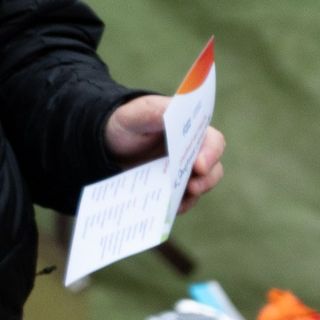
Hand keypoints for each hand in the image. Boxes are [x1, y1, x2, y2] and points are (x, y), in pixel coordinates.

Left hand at [103, 94, 226, 212]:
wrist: (106, 145)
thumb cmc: (126, 123)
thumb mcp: (136, 114)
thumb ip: (154, 111)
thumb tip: (173, 110)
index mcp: (191, 131)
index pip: (213, 141)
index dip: (211, 153)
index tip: (199, 164)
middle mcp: (192, 153)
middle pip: (212, 168)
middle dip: (206, 179)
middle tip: (192, 186)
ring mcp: (182, 173)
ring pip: (199, 187)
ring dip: (193, 195)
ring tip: (178, 199)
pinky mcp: (170, 189)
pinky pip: (181, 201)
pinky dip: (177, 206)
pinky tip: (167, 209)